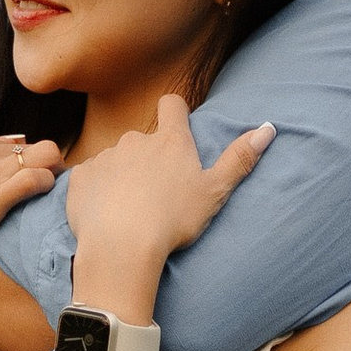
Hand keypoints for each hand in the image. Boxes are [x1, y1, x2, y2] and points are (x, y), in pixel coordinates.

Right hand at [0, 126, 61, 292]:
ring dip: (51, 177)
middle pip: (31, 149)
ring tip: (45, 204)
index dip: (17, 167)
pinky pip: (42, 179)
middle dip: (39, 171)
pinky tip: (39, 207)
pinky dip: (48, 190)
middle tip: (38, 200)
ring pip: (47, 156)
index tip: (15, 191)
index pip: (8, 143)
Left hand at [65, 96, 272, 304]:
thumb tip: (269, 128)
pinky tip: (105, 215)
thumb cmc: (173, 221)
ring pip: (117, 160)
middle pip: (144, 138)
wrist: (121, 246)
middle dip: (149, 158)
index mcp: (170, 141)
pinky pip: (91, 178)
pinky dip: (97, 191)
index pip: (173, 105)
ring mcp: (106, 157)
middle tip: (157, 193)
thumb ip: (240, 159)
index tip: (178, 129)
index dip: (176, 112)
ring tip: (130, 210)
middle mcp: (135, 140)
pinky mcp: (81, 177)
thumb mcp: (215, 192)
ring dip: (122, 176)